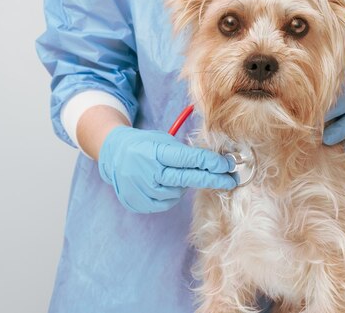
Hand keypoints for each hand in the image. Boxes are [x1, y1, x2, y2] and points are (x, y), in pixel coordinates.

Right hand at [98, 126, 235, 212]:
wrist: (114, 155)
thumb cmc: (145, 145)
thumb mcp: (163, 140)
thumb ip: (185, 152)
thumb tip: (215, 161)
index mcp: (155, 151)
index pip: (188, 159)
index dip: (210, 163)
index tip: (228, 165)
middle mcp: (148, 171)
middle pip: (187, 179)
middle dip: (212, 179)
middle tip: (230, 180)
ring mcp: (143, 189)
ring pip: (178, 192)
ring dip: (184, 184)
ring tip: (172, 172)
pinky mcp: (139, 202)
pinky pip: (166, 202)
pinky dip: (170, 193)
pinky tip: (163, 183)